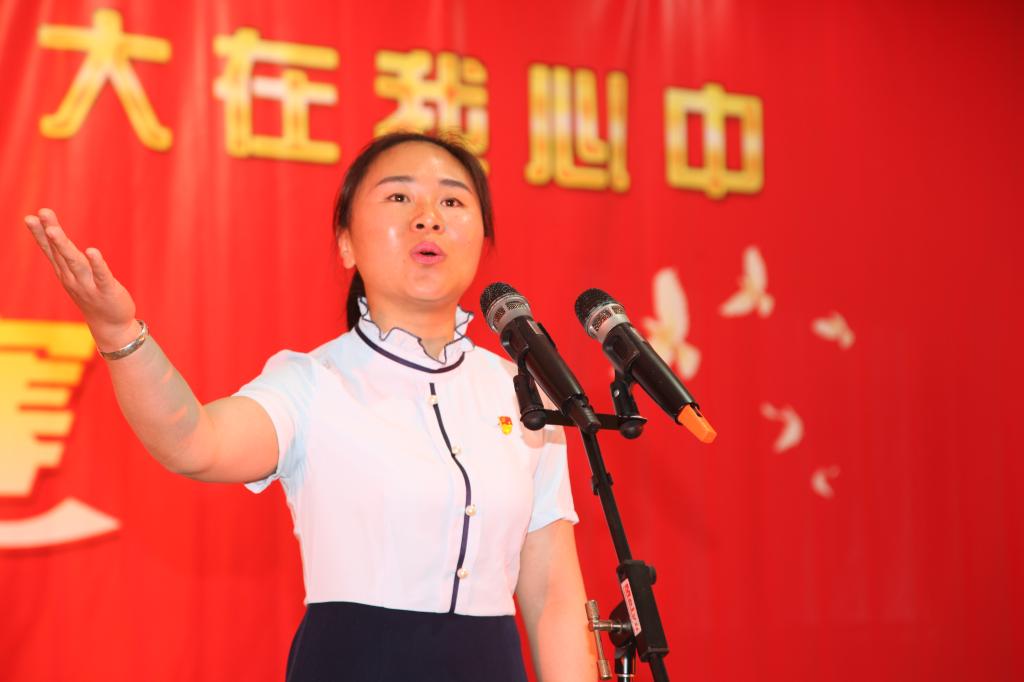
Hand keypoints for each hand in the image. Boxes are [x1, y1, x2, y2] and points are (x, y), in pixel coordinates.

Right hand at [24, 208, 140, 350]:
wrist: (110, 326)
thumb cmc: (93, 295)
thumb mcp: (76, 275)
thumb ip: (66, 256)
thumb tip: (52, 232)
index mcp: (66, 272)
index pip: (51, 250)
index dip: (40, 234)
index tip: (30, 217)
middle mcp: (73, 278)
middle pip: (60, 252)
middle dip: (50, 233)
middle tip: (41, 214)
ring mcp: (88, 285)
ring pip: (75, 262)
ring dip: (63, 246)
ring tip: (54, 230)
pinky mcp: (107, 291)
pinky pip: (101, 276)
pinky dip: (97, 264)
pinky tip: (92, 251)